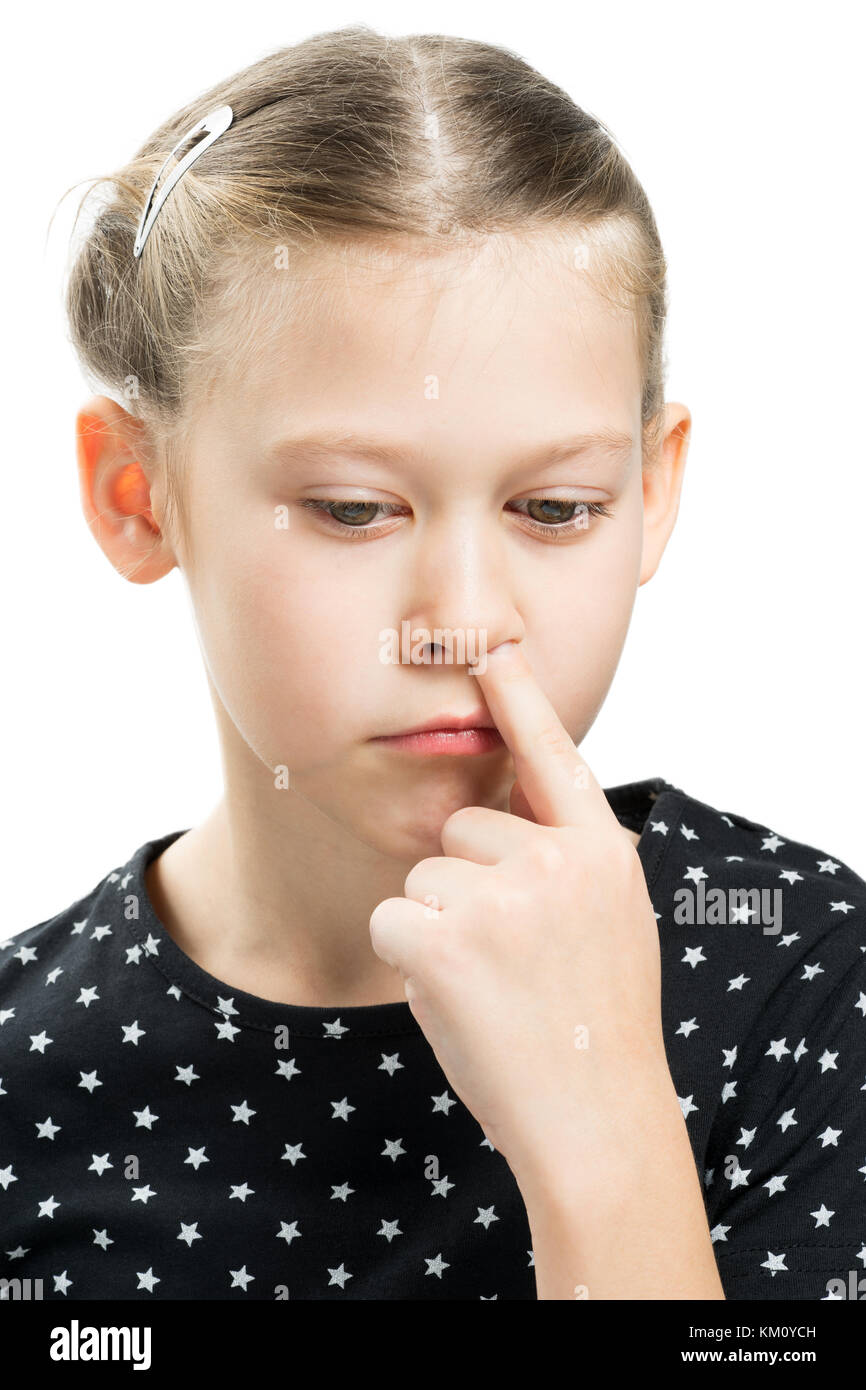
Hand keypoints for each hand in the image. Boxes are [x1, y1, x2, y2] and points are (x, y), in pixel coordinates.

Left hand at [368, 639, 670, 1187]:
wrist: (595, 1122)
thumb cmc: (594, 1028)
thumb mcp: (610, 923)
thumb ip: (566, 862)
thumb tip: (499, 814)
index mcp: (603, 852)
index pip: (555, 758)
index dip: (522, 700)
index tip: (494, 648)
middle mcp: (557, 860)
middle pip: (461, 828)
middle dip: (465, 884)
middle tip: (508, 958)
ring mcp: (503, 896)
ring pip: (424, 876)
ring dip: (438, 927)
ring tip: (492, 986)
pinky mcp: (445, 937)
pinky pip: (394, 918)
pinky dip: (410, 959)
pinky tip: (458, 999)